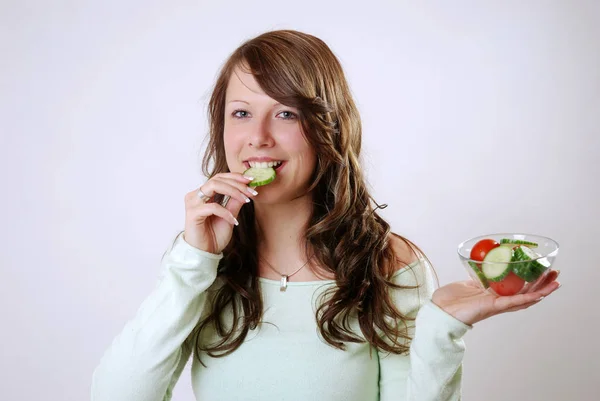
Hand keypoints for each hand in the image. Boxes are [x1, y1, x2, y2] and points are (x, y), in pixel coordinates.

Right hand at [183, 173, 256, 253]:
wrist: (205, 253)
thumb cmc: (214, 236)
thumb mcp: (230, 216)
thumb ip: (236, 202)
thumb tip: (248, 188)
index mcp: (203, 194)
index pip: (219, 177)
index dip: (235, 177)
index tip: (251, 180)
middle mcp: (196, 195)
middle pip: (217, 179)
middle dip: (237, 184)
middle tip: (252, 191)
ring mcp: (192, 203)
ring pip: (213, 185)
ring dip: (233, 191)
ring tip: (246, 200)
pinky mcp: (192, 213)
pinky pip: (213, 207)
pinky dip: (226, 212)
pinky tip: (234, 220)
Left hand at [431, 270, 560, 325]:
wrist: (439, 311)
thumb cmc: (448, 300)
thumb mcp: (466, 285)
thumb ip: (476, 279)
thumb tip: (481, 268)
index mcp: (493, 295)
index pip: (517, 289)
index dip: (531, 282)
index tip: (542, 272)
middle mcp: (498, 301)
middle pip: (526, 293)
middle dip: (542, 284)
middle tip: (555, 274)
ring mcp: (497, 305)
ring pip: (524, 299)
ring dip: (541, 291)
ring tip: (555, 283)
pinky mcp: (492, 307)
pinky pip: (513, 303)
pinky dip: (526, 299)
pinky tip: (539, 294)